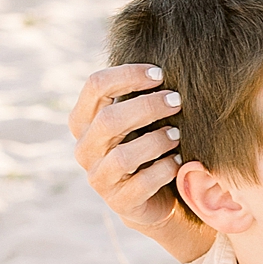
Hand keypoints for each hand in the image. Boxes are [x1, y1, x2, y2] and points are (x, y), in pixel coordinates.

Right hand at [67, 64, 215, 263]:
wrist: (152, 197)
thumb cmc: (147, 146)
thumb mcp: (138, 118)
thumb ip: (137, 95)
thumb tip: (167, 61)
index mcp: (83, 120)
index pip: (95, 86)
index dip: (128, 75)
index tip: (159, 73)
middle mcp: (84, 148)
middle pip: (109, 119)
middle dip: (147, 106)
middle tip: (177, 100)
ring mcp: (99, 178)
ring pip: (125, 155)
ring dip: (157, 141)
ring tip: (178, 134)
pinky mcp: (119, 202)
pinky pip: (142, 183)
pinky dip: (164, 169)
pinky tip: (179, 161)